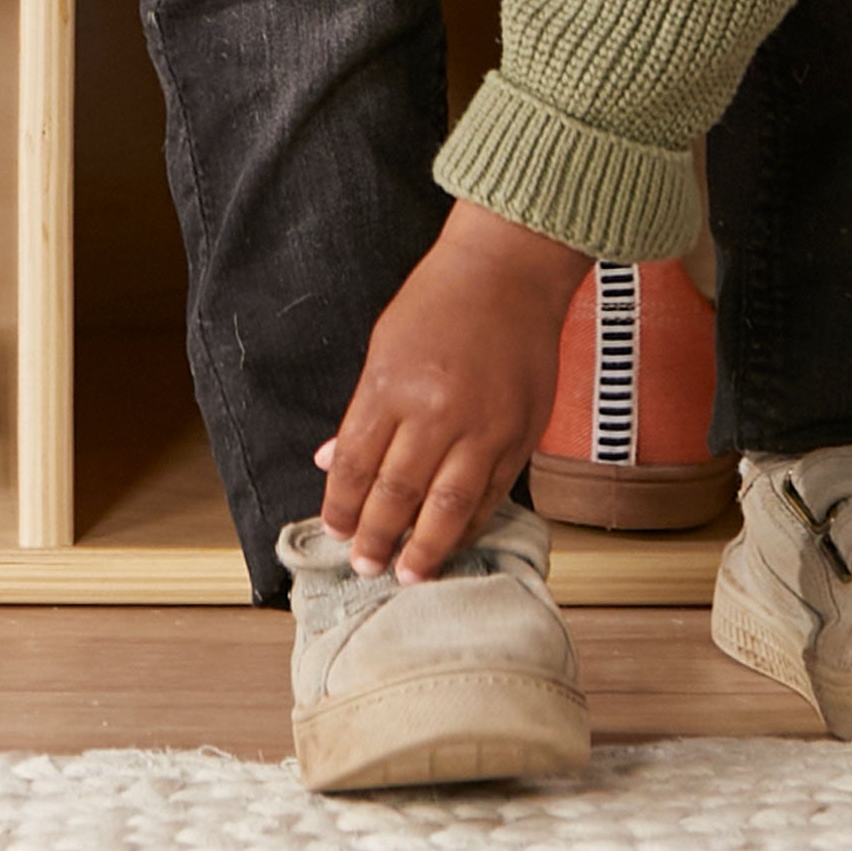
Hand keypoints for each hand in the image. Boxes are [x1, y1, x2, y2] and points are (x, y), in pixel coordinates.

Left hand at [317, 202, 580, 577]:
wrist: (506, 276)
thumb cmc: (437, 304)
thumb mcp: (383, 347)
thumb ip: (363, 411)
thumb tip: (331, 460)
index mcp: (391, 385)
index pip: (356, 461)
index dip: (342, 503)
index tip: (333, 531)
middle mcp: (436, 412)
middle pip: (398, 491)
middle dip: (377, 536)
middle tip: (365, 567)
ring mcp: (483, 428)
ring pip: (448, 505)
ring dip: (425, 547)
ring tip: (407, 574)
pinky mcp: (520, 437)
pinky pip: (491, 495)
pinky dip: (469, 524)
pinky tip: (453, 542)